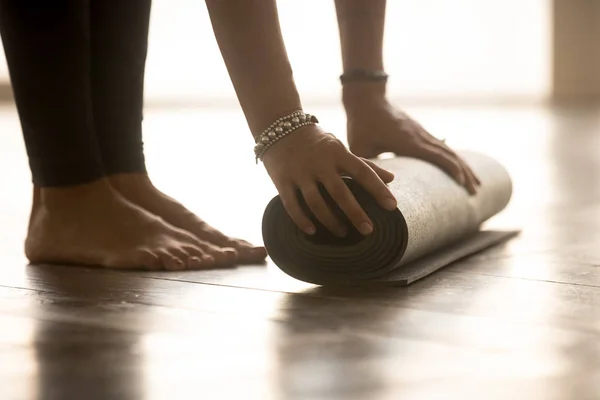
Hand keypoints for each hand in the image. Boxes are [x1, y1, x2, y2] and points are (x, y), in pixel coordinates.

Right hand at [262, 125, 397, 236]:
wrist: (278, 127)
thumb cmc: (316, 141)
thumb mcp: (340, 148)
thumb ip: (364, 164)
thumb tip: (392, 179)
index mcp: (337, 153)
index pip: (362, 172)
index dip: (378, 189)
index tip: (392, 206)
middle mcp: (319, 163)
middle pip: (340, 192)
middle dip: (355, 213)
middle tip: (369, 230)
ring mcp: (299, 172)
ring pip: (316, 202)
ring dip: (330, 221)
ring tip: (342, 233)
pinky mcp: (282, 180)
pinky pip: (292, 204)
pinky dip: (302, 220)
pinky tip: (312, 231)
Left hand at [345, 98, 480, 193]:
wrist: (367, 99)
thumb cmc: (361, 125)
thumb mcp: (360, 149)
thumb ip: (368, 169)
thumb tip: (371, 190)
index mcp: (408, 142)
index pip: (436, 156)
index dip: (452, 169)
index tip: (463, 184)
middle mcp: (420, 136)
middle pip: (449, 154)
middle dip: (464, 173)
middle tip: (476, 191)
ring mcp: (422, 133)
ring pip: (449, 150)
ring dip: (464, 166)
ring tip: (475, 183)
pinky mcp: (420, 132)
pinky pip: (442, 146)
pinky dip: (454, 158)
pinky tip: (460, 167)